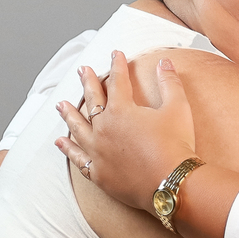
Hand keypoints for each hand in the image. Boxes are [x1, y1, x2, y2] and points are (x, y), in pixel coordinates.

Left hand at [56, 53, 196, 211]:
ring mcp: (98, 152)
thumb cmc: (176, 145)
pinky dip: (68, 149)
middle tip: (81, 71)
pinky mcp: (98, 173)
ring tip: (60, 105)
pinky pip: (77, 158)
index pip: (117, 81)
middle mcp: (103, 129)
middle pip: (92, 101)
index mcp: (122, 110)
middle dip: (87, 83)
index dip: (117, 66)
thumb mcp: (178, 108)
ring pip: (77, 128)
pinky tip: (60, 142)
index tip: (115, 54)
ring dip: (69, 114)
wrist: (171, 183)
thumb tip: (165, 62)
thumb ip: (169, 82)